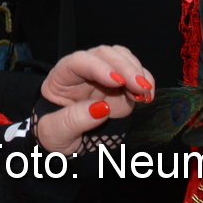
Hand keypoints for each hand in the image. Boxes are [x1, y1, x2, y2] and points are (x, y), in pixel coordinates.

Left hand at [34, 45, 153, 154]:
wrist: (66, 148)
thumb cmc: (53, 136)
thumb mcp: (54, 133)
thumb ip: (72, 120)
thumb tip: (100, 108)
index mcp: (61, 78)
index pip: (77, 62)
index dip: (98, 66)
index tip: (117, 81)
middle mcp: (83, 73)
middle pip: (103, 54)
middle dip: (124, 66)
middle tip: (140, 86)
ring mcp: (103, 80)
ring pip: (121, 59)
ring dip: (136, 71)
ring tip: (145, 91)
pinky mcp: (120, 92)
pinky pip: (135, 77)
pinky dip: (145, 81)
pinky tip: (148, 95)